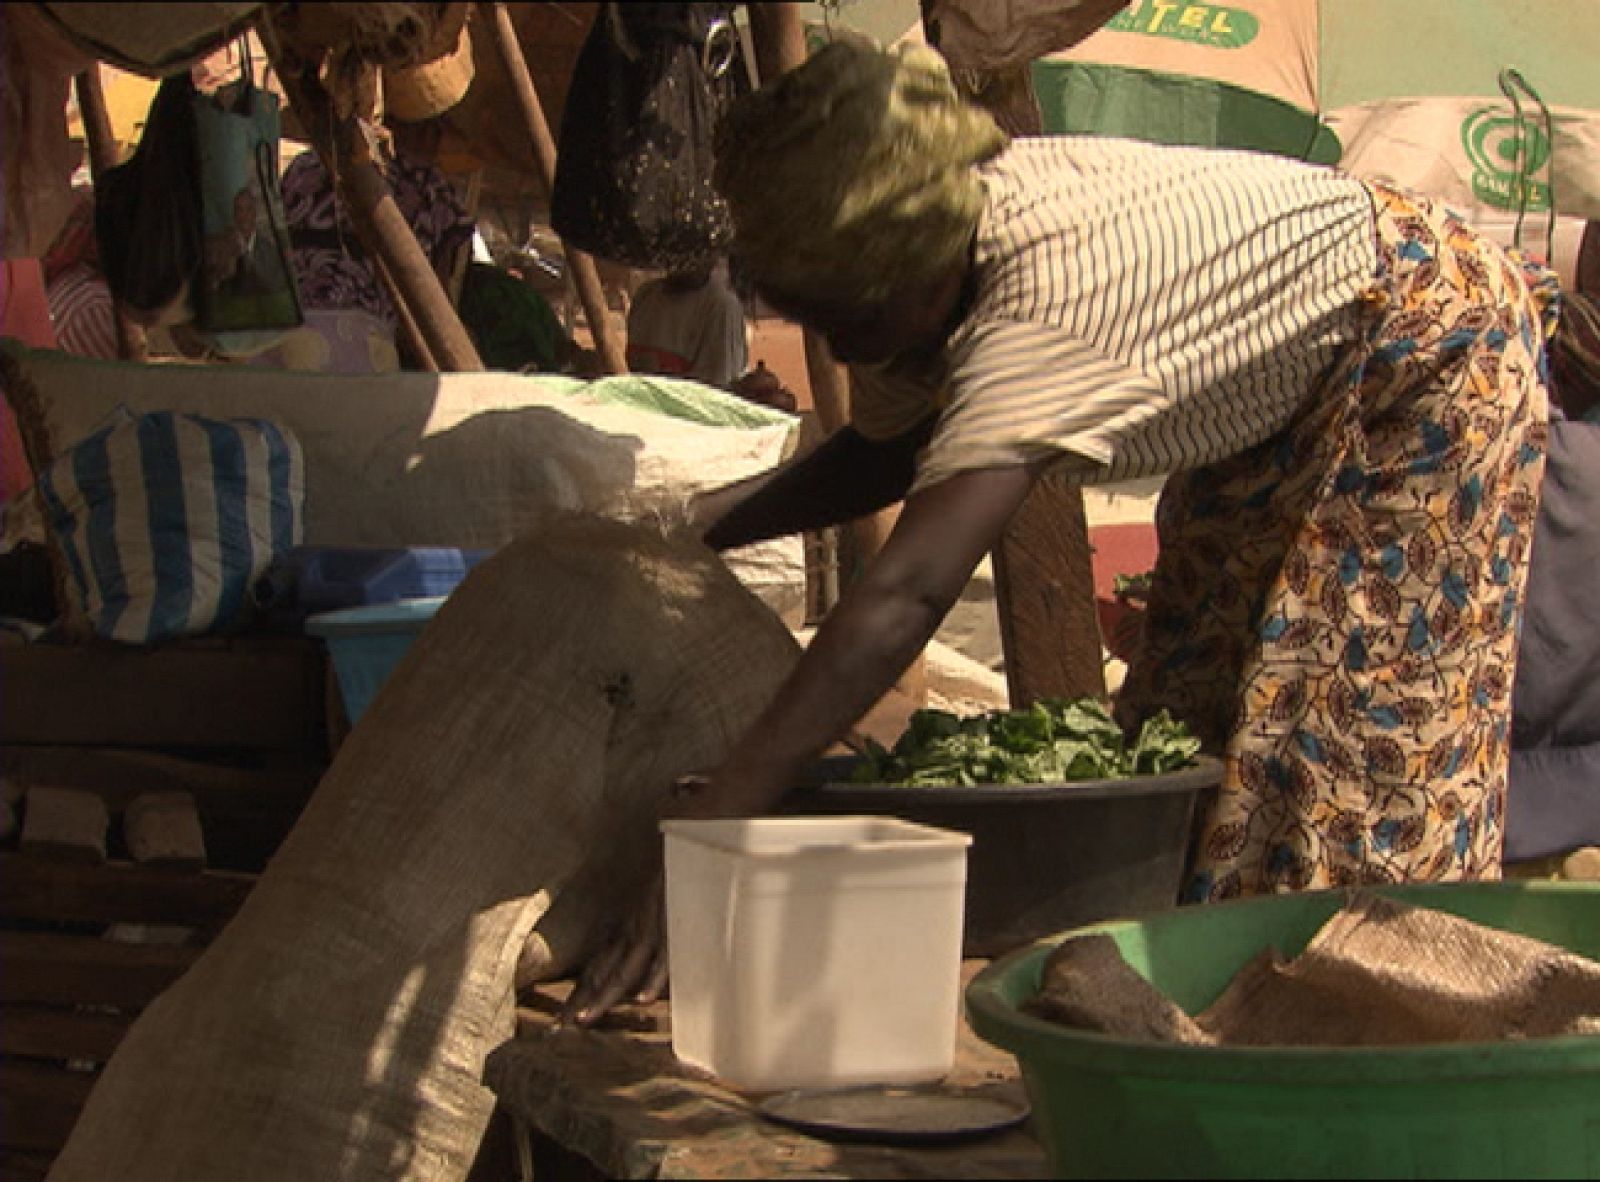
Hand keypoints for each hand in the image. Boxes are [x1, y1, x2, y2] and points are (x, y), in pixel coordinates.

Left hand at [558, 775, 723, 1028]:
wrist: (712, 815)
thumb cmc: (696, 848)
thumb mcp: (673, 886)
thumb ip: (666, 911)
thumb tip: (665, 943)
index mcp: (640, 916)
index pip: (609, 957)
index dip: (590, 987)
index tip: (569, 1016)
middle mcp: (642, 917)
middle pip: (610, 966)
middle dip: (587, 998)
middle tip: (562, 1029)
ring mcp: (658, 915)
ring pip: (630, 964)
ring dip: (608, 993)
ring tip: (587, 1020)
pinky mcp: (678, 911)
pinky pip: (666, 950)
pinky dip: (656, 975)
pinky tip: (645, 999)